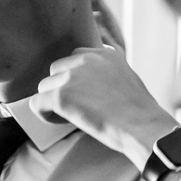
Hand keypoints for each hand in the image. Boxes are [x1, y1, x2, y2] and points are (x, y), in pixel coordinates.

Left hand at [33, 46, 176, 168]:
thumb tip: (88, 85)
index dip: (76, 78)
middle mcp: (86, 59)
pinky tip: (62, 122)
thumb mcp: (127, 79)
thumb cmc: (140, 113)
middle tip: (78, 108)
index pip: (75, 57)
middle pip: (56, 70)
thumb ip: (106, 73)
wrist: (144, 127)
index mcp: (104, 53)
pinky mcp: (61, 95)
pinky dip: (45, 115)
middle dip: (62, 88)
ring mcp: (72, 76)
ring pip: (44, 86)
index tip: (86, 95)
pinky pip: (37, 103)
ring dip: (54, 102)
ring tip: (72, 117)